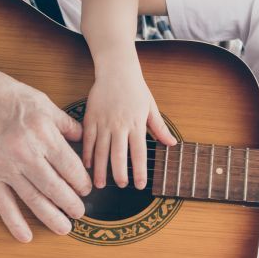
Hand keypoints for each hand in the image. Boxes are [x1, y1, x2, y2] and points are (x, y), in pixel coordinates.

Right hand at [0, 70, 90, 242]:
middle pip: (55, 188)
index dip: (82, 182)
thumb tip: (83, 139)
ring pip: (33, 200)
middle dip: (72, 204)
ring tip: (65, 228)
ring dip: (51, 217)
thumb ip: (66, 124)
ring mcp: (5, 168)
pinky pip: (3, 204)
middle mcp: (25, 154)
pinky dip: (14, 222)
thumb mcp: (44, 103)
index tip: (87, 188)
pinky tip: (26, 236)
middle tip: (81, 212)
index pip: (70, 168)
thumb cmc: (10, 96)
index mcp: (42, 135)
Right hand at [81, 64, 176, 188]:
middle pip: (118, 154)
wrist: (116, 70)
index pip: (139, 152)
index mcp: (136, 124)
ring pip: (100, 150)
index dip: (139, 171)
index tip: (140, 185)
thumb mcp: (151, 107)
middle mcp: (119, 125)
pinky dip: (86, 153)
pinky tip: (86, 165)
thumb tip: (172, 144)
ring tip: (99, 184)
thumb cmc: (136, 89)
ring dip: (100, 169)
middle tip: (120, 186)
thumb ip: (159, 127)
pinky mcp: (90, 118)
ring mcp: (103, 122)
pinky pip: (88, 139)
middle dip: (119, 173)